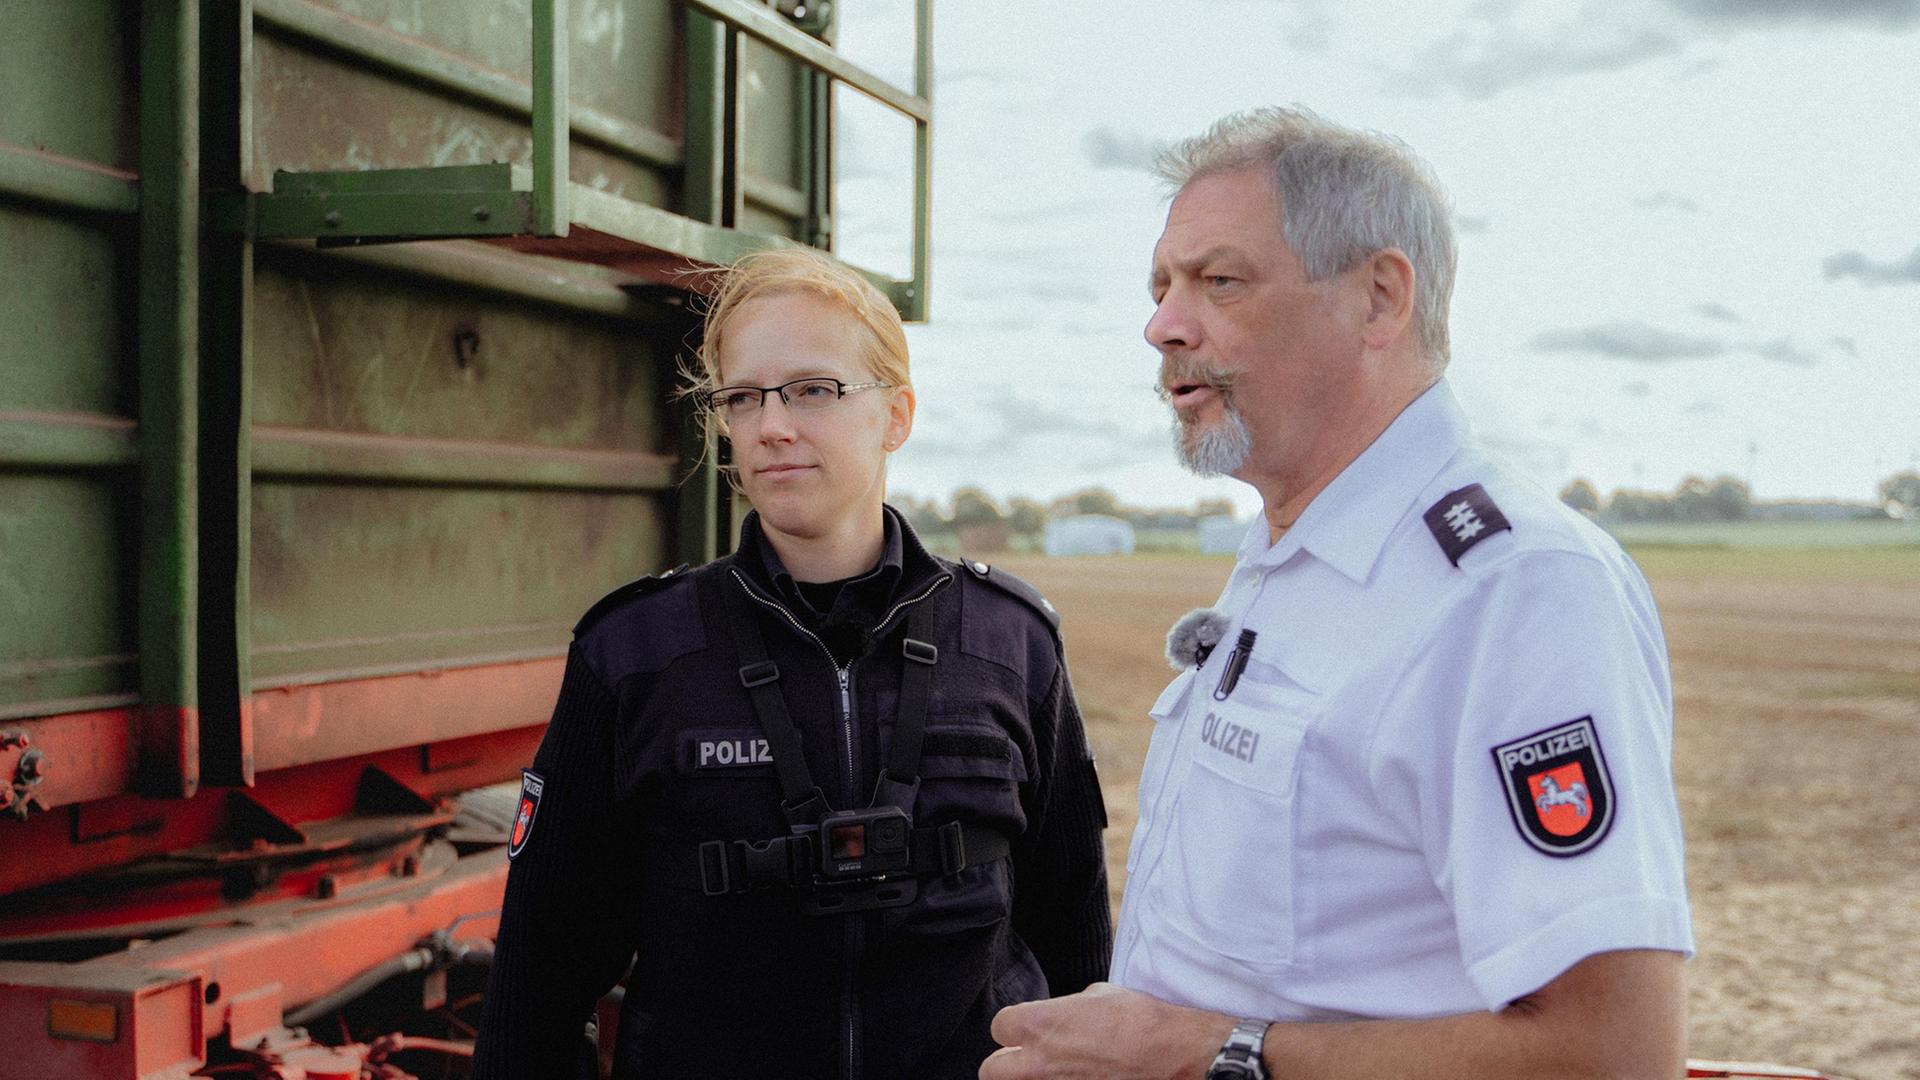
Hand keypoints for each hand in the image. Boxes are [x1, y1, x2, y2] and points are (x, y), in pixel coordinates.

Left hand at [981, 982, 1231, 1079]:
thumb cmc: (1141, 1021)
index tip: (1030, 1031)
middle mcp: (1038, 1062)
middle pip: (991, 1071)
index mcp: (1040, 1024)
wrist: (1173, 1056)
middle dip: (1005, 1065)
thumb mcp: (1100, 995)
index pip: (999, 1027)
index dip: (1016, 1028)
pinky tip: (1079, 1079)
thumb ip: (1068, 1008)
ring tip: (1055, 1072)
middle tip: (1028, 1060)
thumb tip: (1064, 1016)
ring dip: (1032, 1078)